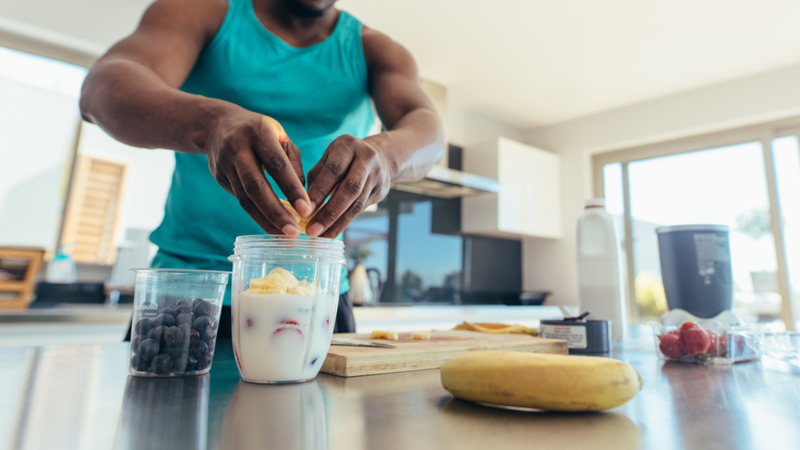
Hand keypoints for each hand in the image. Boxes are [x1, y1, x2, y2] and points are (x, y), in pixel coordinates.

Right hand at [205, 109, 312, 234]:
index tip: (306, 210)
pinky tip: (272, 228)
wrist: (216, 125)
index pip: (277, 165)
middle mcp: (238, 148)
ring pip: (245, 198)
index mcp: (259, 133)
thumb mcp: (280, 138)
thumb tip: (304, 198)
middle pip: (256, 186)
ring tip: (285, 237)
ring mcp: (225, 164)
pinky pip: (240, 201)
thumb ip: (293, 165)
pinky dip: (257, 216)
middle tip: (294, 232)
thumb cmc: (260, 133)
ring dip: (266, 220)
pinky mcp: (220, 177)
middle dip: (276, 212)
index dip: (291, 188)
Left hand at [305, 135, 391, 237]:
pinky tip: (330, 232)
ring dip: (337, 223)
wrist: (379, 157)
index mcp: (348, 145)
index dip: (319, 191)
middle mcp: (367, 158)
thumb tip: (301, 206)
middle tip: (311, 230)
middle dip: (329, 212)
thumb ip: (316, 179)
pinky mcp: (382, 190)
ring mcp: (378, 175)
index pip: (333, 170)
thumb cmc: (342, 160)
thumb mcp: (327, 159)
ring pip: (357, 204)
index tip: (304, 211)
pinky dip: (344, 222)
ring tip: (320, 236)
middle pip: (349, 189)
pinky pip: (361, 210)